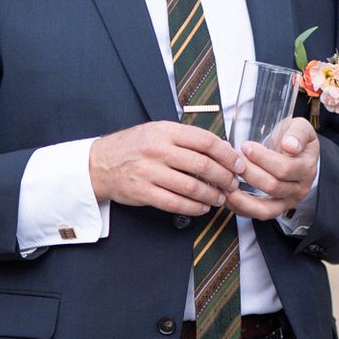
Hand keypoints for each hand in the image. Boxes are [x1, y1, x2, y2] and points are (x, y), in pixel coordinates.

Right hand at [89, 122, 239, 215]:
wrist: (99, 163)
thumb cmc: (133, 147)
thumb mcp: (158, 131)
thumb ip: (187, 138)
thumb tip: (222, 147)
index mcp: (165, 131)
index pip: (205, 141)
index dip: (227, 154)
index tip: (238, 163)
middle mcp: (158, 150)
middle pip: (202, 165)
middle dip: (224, 177)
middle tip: (233, 184)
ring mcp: (149, 172)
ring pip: (191, 187)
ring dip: (212, 195)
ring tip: (220, 198)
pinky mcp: (143, 192)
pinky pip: (175, 203)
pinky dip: (194, 207)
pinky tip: (203, 207)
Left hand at [226, 116, 318, 220]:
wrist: (292, 148)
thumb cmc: (292, 137)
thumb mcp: (299, 127)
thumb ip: (297, 133)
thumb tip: (290, 145)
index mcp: (306, 168)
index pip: (285, 168)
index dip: (263, 158)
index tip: (246, 146)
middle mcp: (299, 189)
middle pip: (273, 186)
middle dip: (249, 173)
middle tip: (234, 160)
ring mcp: (287, 202)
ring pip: (265, 207)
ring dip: (242, 197)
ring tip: (225, 183)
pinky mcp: (275, 209)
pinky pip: (257, 214)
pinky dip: (240, 208)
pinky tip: (227, 196)